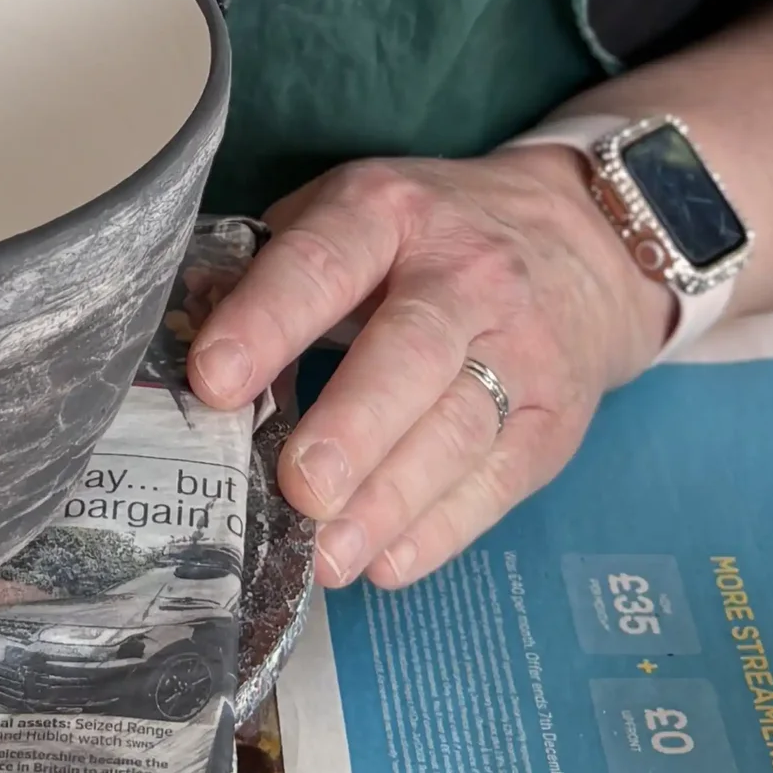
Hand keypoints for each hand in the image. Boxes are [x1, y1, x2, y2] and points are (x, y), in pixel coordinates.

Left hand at [185, 150, 671, 587]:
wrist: (582, 241)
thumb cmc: (429, 237)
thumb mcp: (354, 217)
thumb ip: (276, 273)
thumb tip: (190, 348)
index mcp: (389, 211)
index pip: (323, 262)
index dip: (267, 320)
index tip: (213, 381)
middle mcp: (462, 276)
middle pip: (409, 353)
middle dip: (350, 427)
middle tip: (296, 488)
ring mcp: (520, 347)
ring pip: (456, 428)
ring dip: (389, 500)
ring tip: (328, 555)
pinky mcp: (553, 418)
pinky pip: (498, 479)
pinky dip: (442, 528)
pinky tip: (388, 562)